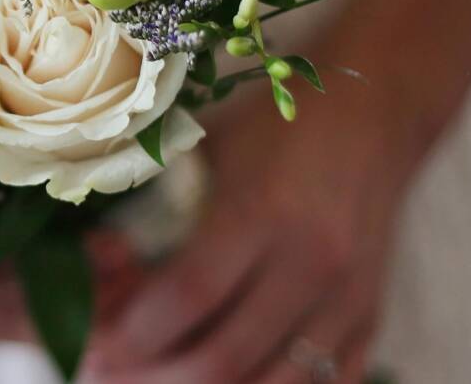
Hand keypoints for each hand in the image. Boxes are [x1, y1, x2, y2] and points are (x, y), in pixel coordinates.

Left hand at [85, 85, 417, 383]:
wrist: (373, 114)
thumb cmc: (275, 129)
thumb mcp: (208, 150)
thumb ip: (156, 209)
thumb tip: (97, 265)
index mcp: (261, 211)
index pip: (188, 296)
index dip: (135, 332)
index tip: (98, 345)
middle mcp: (311, 261)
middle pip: (226, 355)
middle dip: (159, 374)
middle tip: (117, 371)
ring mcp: (347, 297)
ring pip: (275, 383)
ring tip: (169, 375)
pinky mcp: (370, 318)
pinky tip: (233, 378)